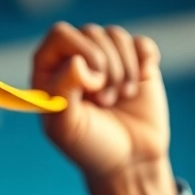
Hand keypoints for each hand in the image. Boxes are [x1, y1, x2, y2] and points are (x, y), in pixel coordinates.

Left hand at [32, 23, 174, 194]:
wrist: (129, 162)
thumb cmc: (90, 146)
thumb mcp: (65, 125)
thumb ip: (62, 91)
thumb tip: (77, 61)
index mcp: (50, 71)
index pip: (59, 34)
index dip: (78, 51)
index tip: (91, 83)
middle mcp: (77, 58)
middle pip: (91, 32)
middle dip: (104, 68)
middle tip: (105, 102)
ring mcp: (108, 59)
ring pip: (117, 36)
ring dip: (123, 70)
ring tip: (120, 99)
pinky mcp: (136, 63)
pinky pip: (141, 44)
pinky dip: (144, 63)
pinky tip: (138, 86)